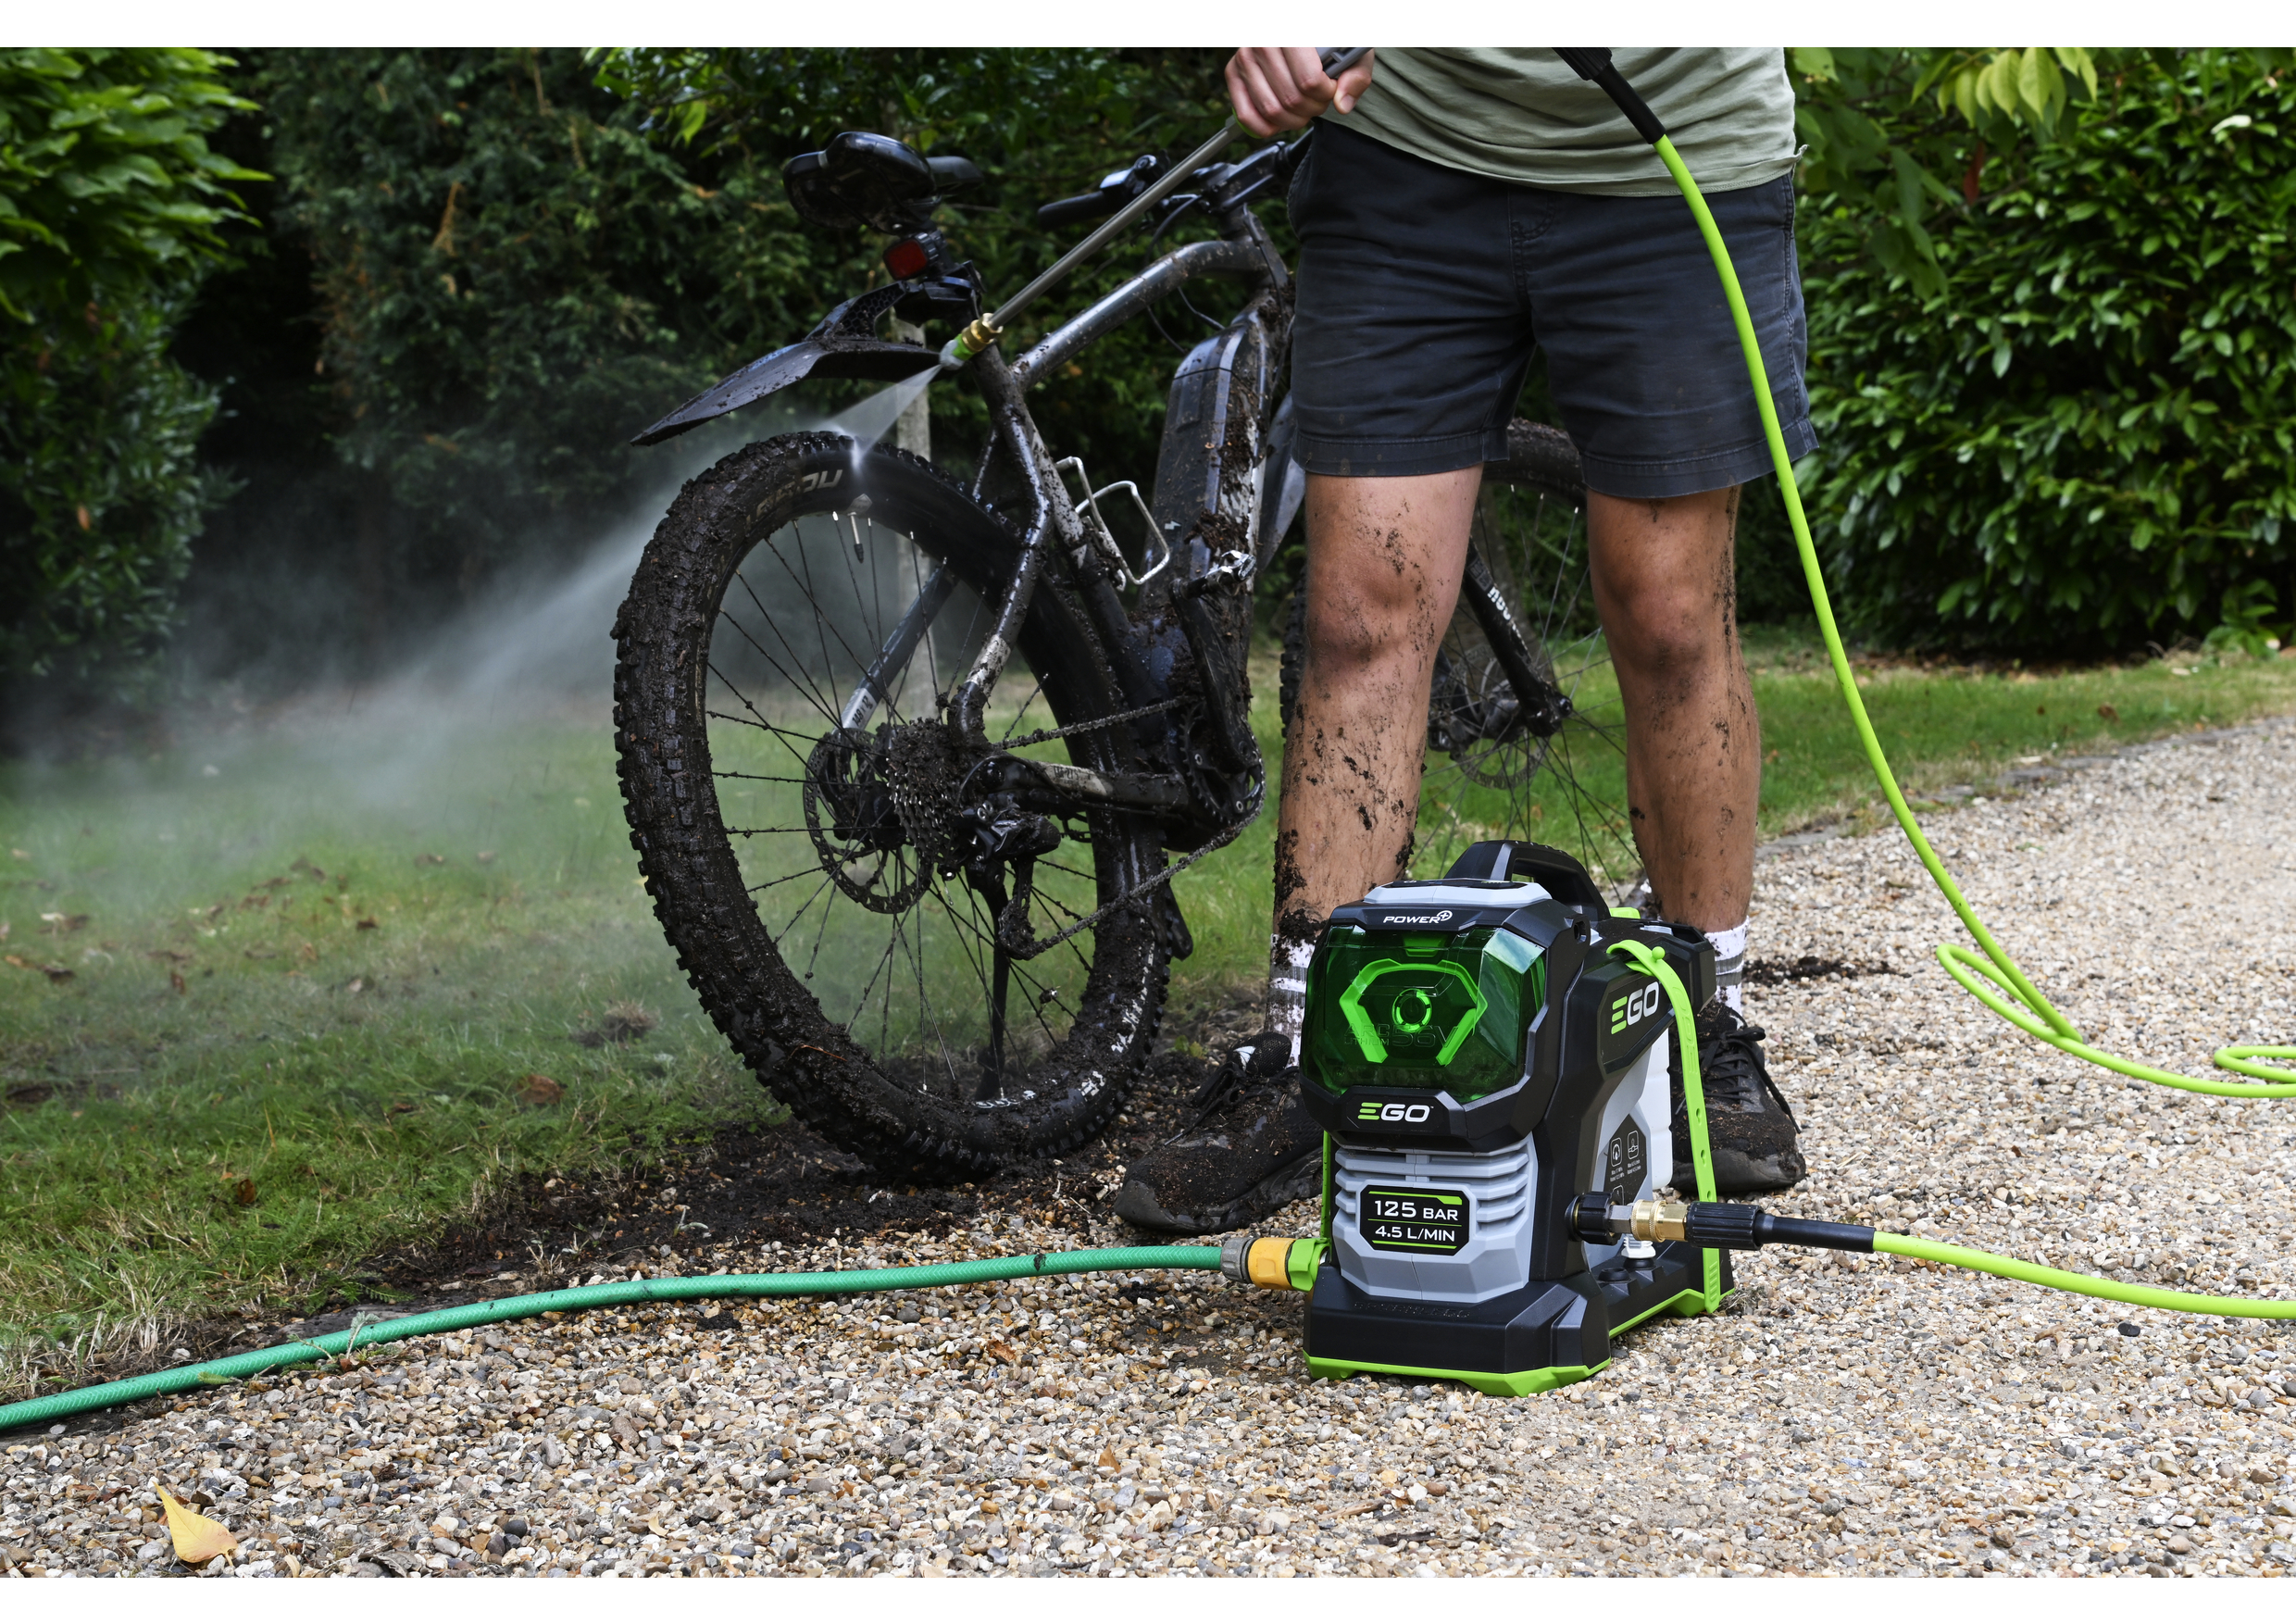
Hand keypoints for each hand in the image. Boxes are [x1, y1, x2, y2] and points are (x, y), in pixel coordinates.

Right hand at [1224, 48, 1375, 137]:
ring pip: (1272, 110)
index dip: (1325, 94)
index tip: (1330, 89)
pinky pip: (1245, 115)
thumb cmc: (1325, 40)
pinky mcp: (1233, 72)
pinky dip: (1265, 128)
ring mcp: (1244, 57)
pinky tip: (1280, 121)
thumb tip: (1342, 103)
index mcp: (1292, 31)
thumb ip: (1354, 74)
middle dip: (1312, 109)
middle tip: (1318, 101)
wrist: (1299, 33)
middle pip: (1292, 98)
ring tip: (1303, 109)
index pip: (1309, 80)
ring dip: (1293, 120)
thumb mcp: (1349, 49)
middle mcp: (1263, 41)